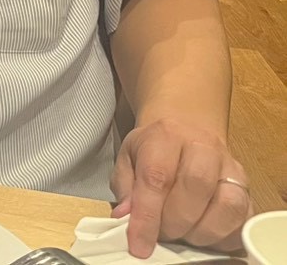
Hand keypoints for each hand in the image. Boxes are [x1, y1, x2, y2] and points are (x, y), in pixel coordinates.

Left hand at [112, 116, 251, 256]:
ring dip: (202, 232)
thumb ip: (125, 187)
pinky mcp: (248, 189)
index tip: (139, 245)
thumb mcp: (128, 158)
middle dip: (175, 223)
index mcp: (167, 136)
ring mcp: (231, 168)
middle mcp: (203, 147)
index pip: (157, 177)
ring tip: (184, 235)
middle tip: (161, 234)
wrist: (187, 128)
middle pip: (196, 188)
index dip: (148, 217)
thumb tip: (126, 217)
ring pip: (228, 205)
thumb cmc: (155, 148)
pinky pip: (245, 220)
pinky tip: (204, 235)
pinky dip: (225, 237)